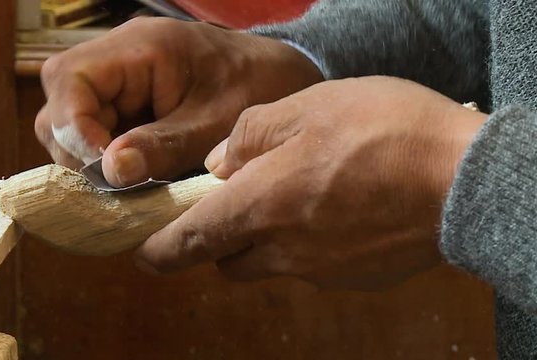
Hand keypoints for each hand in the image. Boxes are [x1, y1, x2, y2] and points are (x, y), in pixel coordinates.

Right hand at [35, 17, 320, 186]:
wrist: (279, 76)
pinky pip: (98, 129)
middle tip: (113, 185)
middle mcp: (120, 56)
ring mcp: (122, 78)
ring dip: (91, 157)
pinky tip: (133, 176)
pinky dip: (108, 157)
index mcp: (142, 46)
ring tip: (126, 183)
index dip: (73, 129)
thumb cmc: (257, 87)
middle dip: (77, 148)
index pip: (70, 79)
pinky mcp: (129, 99)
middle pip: (61, 101)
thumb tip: (110, 172)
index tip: (105, 171)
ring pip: (73, 120)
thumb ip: (163, 146)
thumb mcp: (214, 124)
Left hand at [135, 76, 486, 289]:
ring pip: (273, 263)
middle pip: (229, 260)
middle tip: (243, 200)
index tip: (144, 253)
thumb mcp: (303, 107)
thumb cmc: (380, 131)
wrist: (462, 177)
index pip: (189, 243)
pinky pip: (315, 265)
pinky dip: (312, 242)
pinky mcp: (357, 278)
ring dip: (269, 238)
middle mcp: (284, 251)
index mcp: (260, 209)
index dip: (160, 250)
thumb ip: (248, 137)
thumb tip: (219, 165)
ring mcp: (323, 271)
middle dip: (223, 237)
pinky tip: (341, 207)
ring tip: (302, 194)